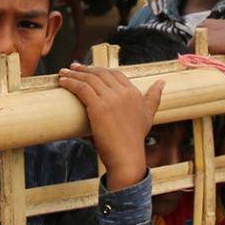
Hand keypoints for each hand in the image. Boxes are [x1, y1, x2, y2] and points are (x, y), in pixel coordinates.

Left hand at [58, 64, 162, 189]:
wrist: (127, 157)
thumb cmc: (134, 139)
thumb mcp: (148, 115)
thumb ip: (154, 97)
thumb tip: (161, 82)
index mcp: (134, 92)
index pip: (114, 73)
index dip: (100, 70)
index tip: (88, 69)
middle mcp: (123, 92)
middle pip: (100, 73)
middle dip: (84, 69)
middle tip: (72, 68)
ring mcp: (111, 98)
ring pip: (89, 79)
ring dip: (74, 74)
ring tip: (63, 73)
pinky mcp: (98, 106)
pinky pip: (81, 88)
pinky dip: (70, 83)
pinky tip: (63, 82)